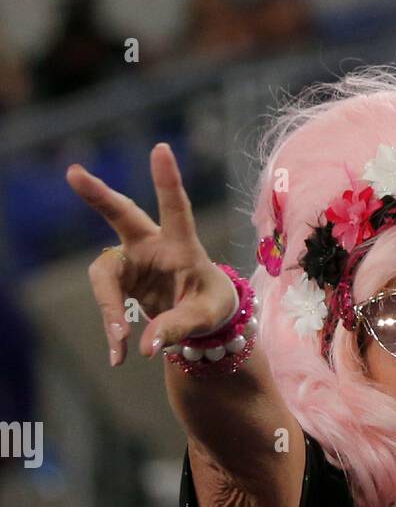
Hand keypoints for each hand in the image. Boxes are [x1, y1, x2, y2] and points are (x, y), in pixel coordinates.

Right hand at [66, 142, 236, 365]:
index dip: (168, 181)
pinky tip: (120, 357)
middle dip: (98, 196)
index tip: (161, 149)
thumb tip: (148, 345)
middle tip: (73, 173)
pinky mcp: (121, 282)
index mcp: (182, 244)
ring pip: (106, 276)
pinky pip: (108, 304)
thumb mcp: (205, 316)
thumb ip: (180, 327)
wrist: (203, 317)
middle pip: (122, 216)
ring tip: (120, 342)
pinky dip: (113, 330)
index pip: (176, 209)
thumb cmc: (211, 305)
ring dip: (110, 308)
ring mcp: (133, 262)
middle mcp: (152, 245)